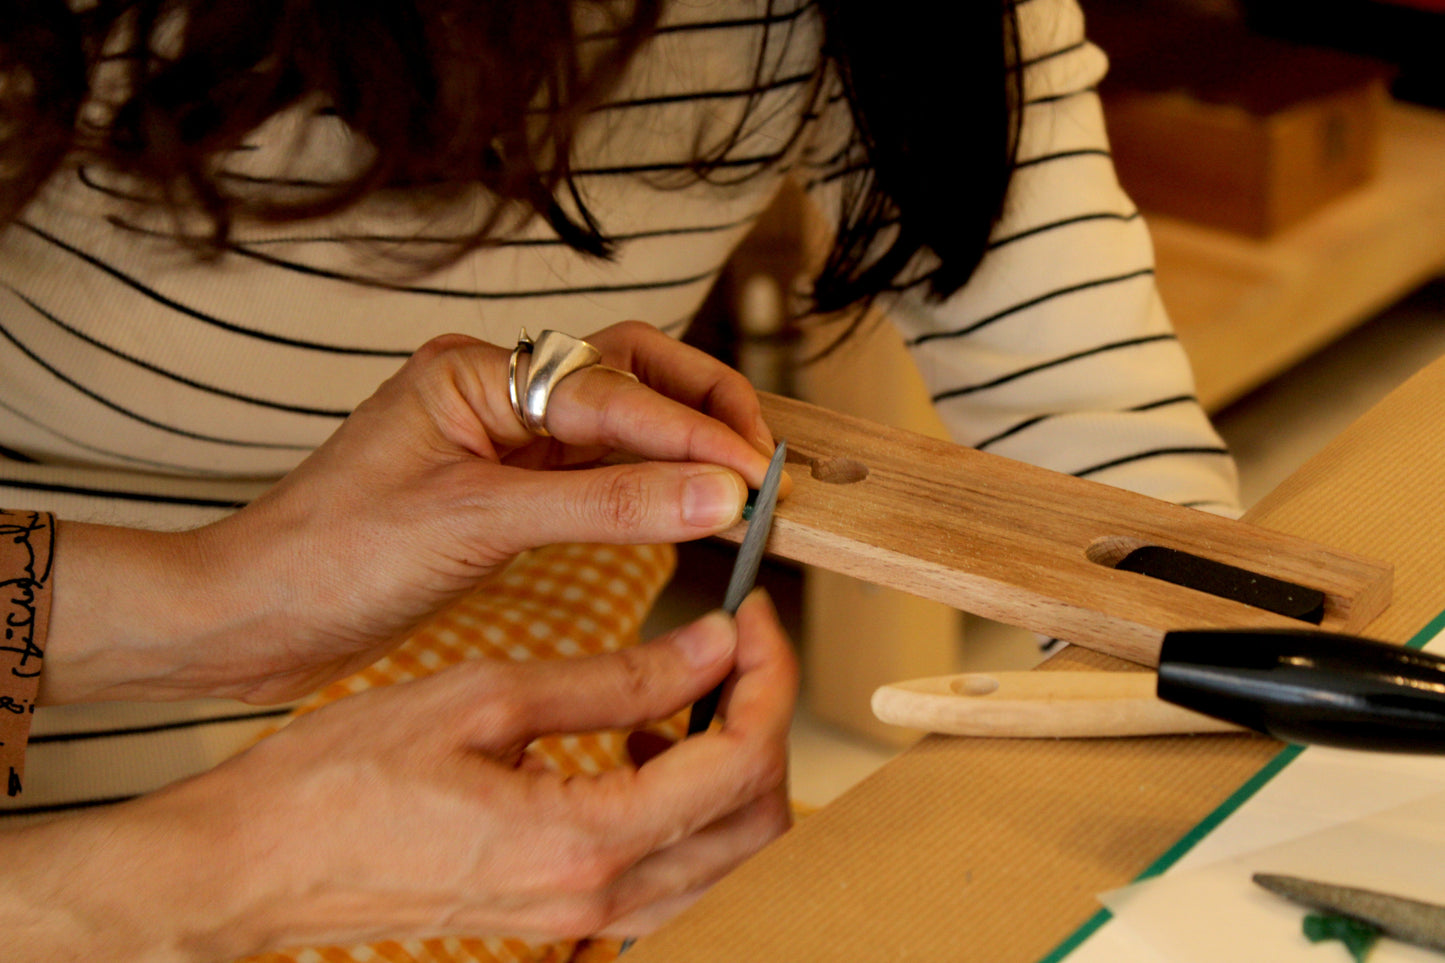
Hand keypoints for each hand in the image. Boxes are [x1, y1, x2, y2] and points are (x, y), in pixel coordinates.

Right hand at [6, 591, 796, 960]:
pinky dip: (685, 812)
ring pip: (725, 860)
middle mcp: (596, 898)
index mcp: (584, 839)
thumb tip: (711, 646)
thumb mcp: (485, 699)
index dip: (767, 677)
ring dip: (731, 772)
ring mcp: (579, 919)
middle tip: (735, 649)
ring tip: (687, 694)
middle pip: (755, 823)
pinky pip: (670, 878)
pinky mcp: (557, 915)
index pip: (739, 761)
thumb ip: (616, 678)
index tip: (753, 616)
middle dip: (763, 723)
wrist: (252, 864)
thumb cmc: (339, 780)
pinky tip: (635, 748)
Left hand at [42, 322, 783, 704]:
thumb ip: (603, 506)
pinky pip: (596, 470)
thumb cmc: (330, 558)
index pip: (611, 387)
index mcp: (474, 372)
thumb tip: (713, 495)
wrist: (251, 618)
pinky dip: (647, 485)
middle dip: (698, 403)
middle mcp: (494, 391)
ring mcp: (500, 439)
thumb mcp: (476, 525)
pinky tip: (682, 507)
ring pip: (618, 418)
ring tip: (737, 479)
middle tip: (758, 455)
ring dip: (679, 441)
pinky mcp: (504, 489)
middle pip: (627, 368)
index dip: (687, 432)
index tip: (749, 475)